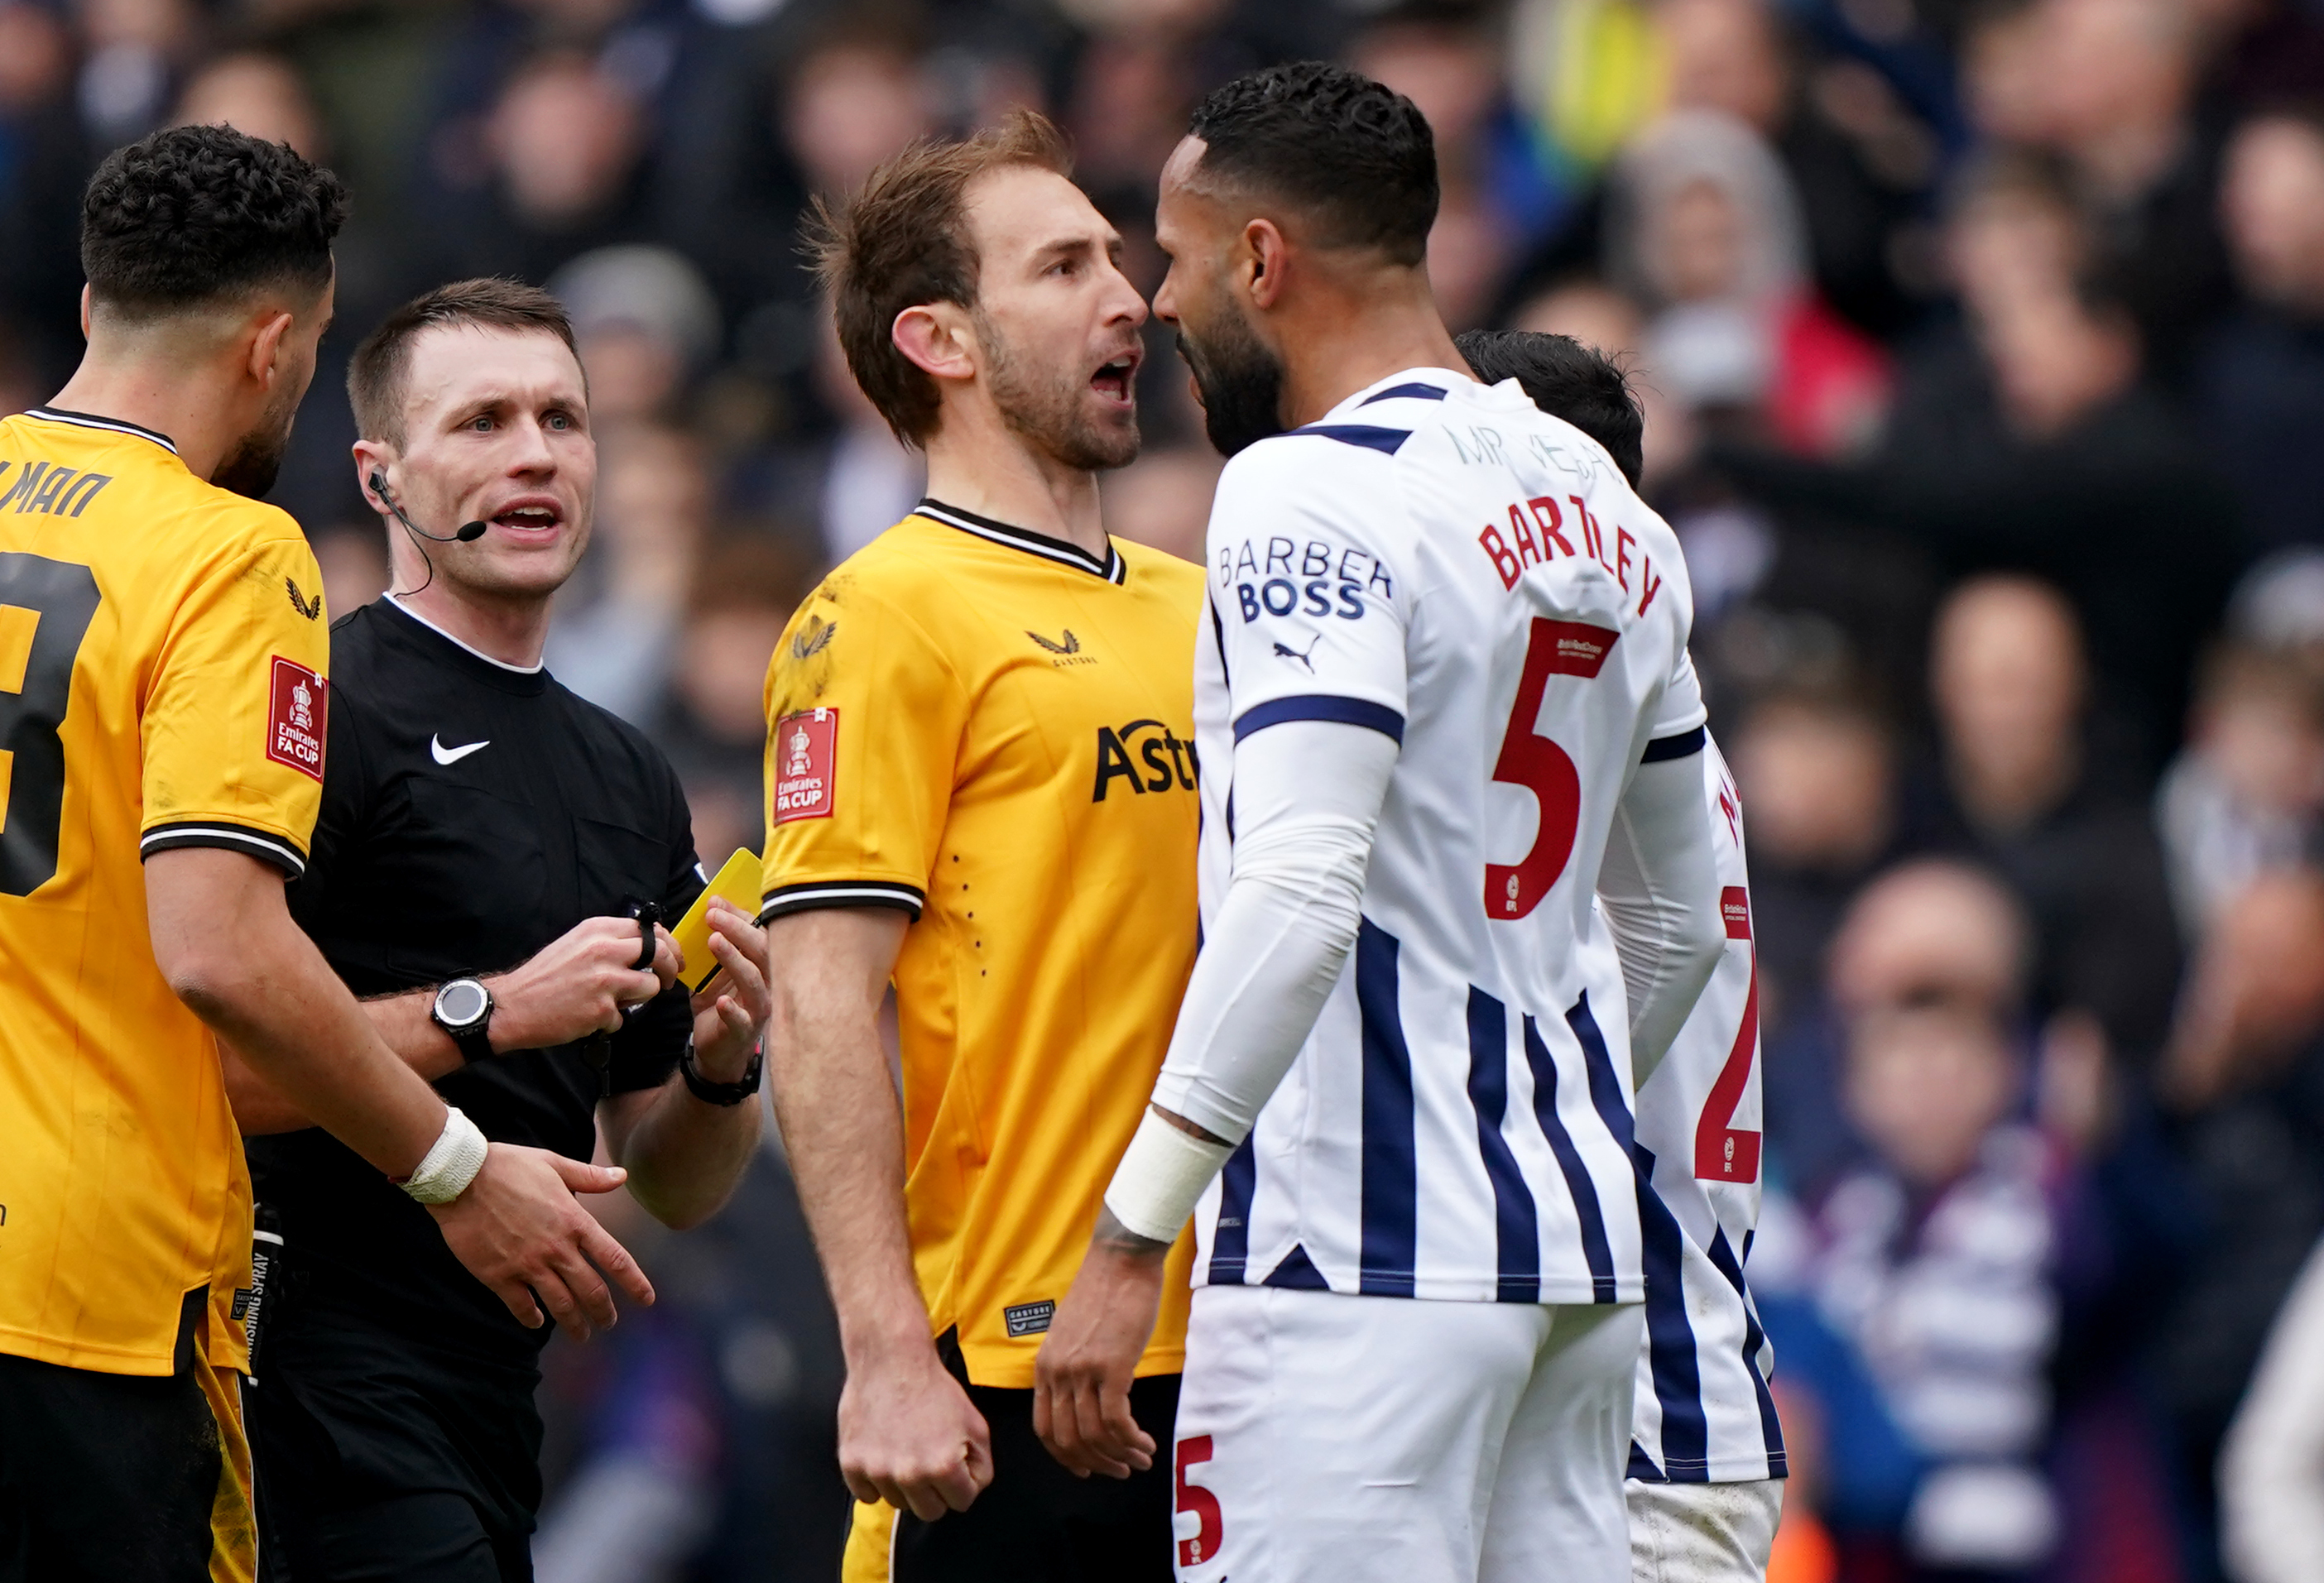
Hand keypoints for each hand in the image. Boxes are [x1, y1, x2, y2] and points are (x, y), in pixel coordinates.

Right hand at [428, 1142, 655, 1338]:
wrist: (460, 1177)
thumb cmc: (508, 1165)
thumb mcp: (553, 1163)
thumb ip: (590, 1177)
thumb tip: (623, 1175)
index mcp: (574, 1221)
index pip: (615, 1259)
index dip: (634, 1283)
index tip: (647, 1299)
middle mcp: (556, 1248)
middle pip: (591, 1290)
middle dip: (605, 1312)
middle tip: (609, 1323)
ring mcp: (527, 1265)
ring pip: (560, 1305)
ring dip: (575, 1324)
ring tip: (582, 1335)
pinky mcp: (499, 1276)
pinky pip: (521, 1307)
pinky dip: (532, 1319)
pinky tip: (538, 1323)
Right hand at [487, 917, 680, 1049]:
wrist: (512, 1006)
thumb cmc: (543, 977)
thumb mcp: (575, 944)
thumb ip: (608, 942)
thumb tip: (644, 945)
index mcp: (597, 930)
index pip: (649, 929)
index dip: (667, 943)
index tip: (672, 955)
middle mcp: (604, 950)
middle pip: (659, 953)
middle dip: (671, 968)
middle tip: (669, 980)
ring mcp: (605, 980)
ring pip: (651, 987)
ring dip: (640, 998)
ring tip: (616, 1002)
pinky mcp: (602, 1009)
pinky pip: (624, 1017)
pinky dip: (610, 1021)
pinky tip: (589, 1017)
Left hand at [688, 900, 772, 1081]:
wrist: (718, 1051)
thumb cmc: (721, 1006)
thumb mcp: (717, 971)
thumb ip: (718, 942)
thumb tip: (714, 906)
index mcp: (764, 966)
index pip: (760, 934)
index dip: (740, 917)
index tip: (716, 903)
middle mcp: (768, 984)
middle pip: (762, 952)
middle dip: (737, 930)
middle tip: (713, 916)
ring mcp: (759, 1008)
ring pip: (754, 981)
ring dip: (734, 960)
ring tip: (714, 942)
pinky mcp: (745, 1031)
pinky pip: (742, 1019)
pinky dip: (733, 1010)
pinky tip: (721, 1001)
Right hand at [838, 1340, 994, 1519]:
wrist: (891, 1361)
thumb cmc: (933, 1388)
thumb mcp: (975, 1423)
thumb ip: (981, 1463)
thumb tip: (972, 1487)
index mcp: (944, 1467)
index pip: (961, 1503)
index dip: (962, 1483)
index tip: (954, 1464)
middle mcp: (910, 1475)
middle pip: (930, 1512)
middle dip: (935, 1491)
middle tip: (931, 1461)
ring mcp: (878, 1471)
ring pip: (899, 1503)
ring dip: (904, 1485)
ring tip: (906, 1450)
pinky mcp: (852, 1464)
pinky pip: (867, 1495)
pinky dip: (875, 1481)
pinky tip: (884, 1454)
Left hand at [1033, 1220, 1167, 1478]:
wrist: (1122, 1261)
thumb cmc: (1104, 1291)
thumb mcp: (1071, 1334)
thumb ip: (1071, 1367)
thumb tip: (1084, 1400)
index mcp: (1045, 1366)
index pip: (1045, 1428)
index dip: (1066, 1456)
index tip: (1087, 1468)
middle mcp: (1058, 1372)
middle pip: (1068, 1439)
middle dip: (1096, 1464)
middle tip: (1121, 1470)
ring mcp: (1083, 1371)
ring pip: (1094, 1435)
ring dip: (1120, 1455)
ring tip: (1142, 1458)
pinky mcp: (1113, 1367)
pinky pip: (1116, 1421)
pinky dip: (1131, 1439)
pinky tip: (1146, 1442)